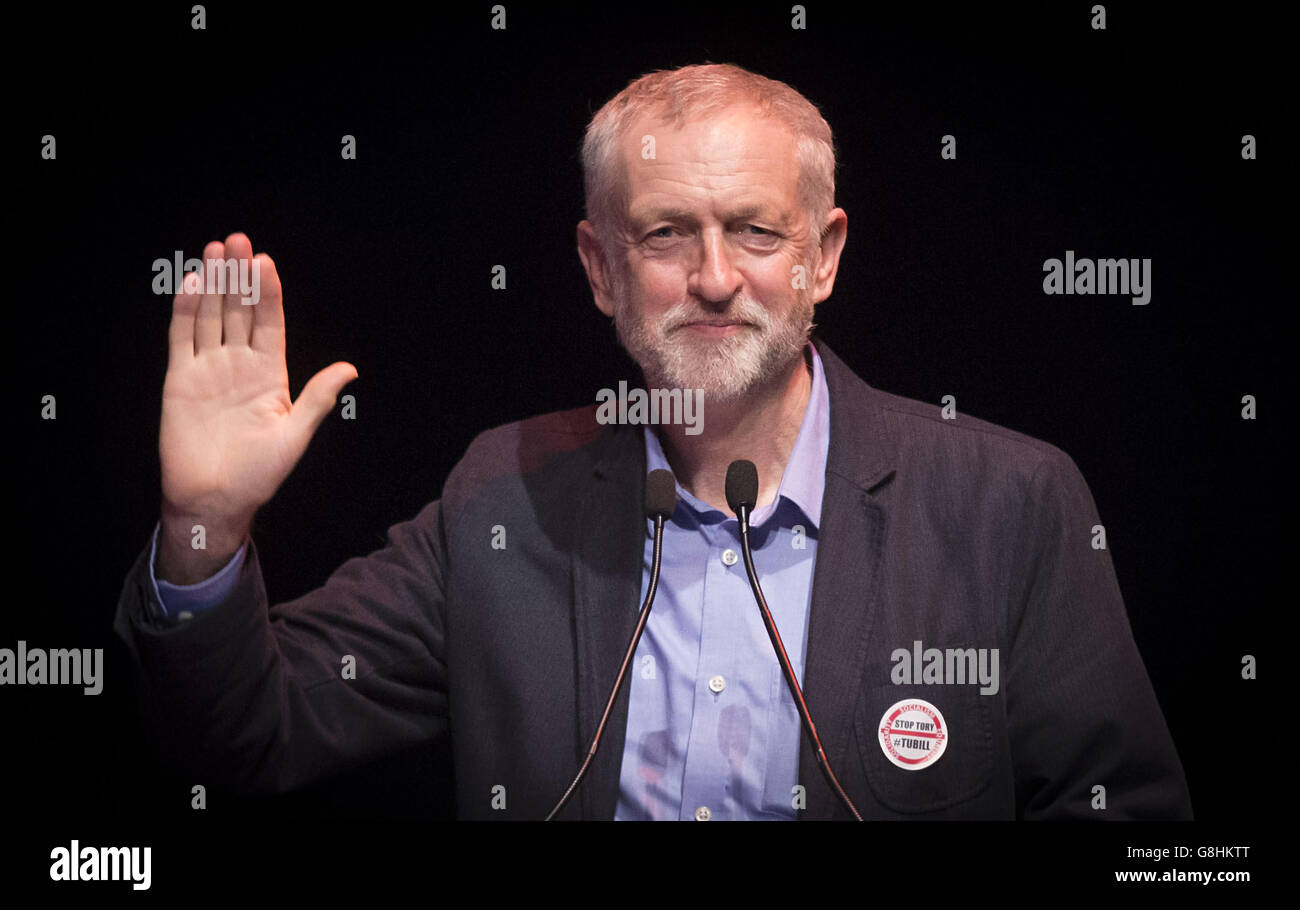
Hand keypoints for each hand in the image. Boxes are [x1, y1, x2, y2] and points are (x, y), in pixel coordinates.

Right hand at [158, 232, 356, 537]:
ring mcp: (208, 368)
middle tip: (239, 240)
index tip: (266, 264)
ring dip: (214, 283)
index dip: (268, 293)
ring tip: (217, 249)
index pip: (269, 323)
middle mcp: (238, 364)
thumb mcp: (295, 435)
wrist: (215, 498)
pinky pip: (182, 337)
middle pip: (239, 311)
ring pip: (210, 316)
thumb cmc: (259, 473)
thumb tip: (349, 368)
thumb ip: (317, 398)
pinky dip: (186, 309)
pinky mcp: (180, 378)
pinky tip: (193, 282)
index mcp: (270, 374)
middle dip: (240, 276)